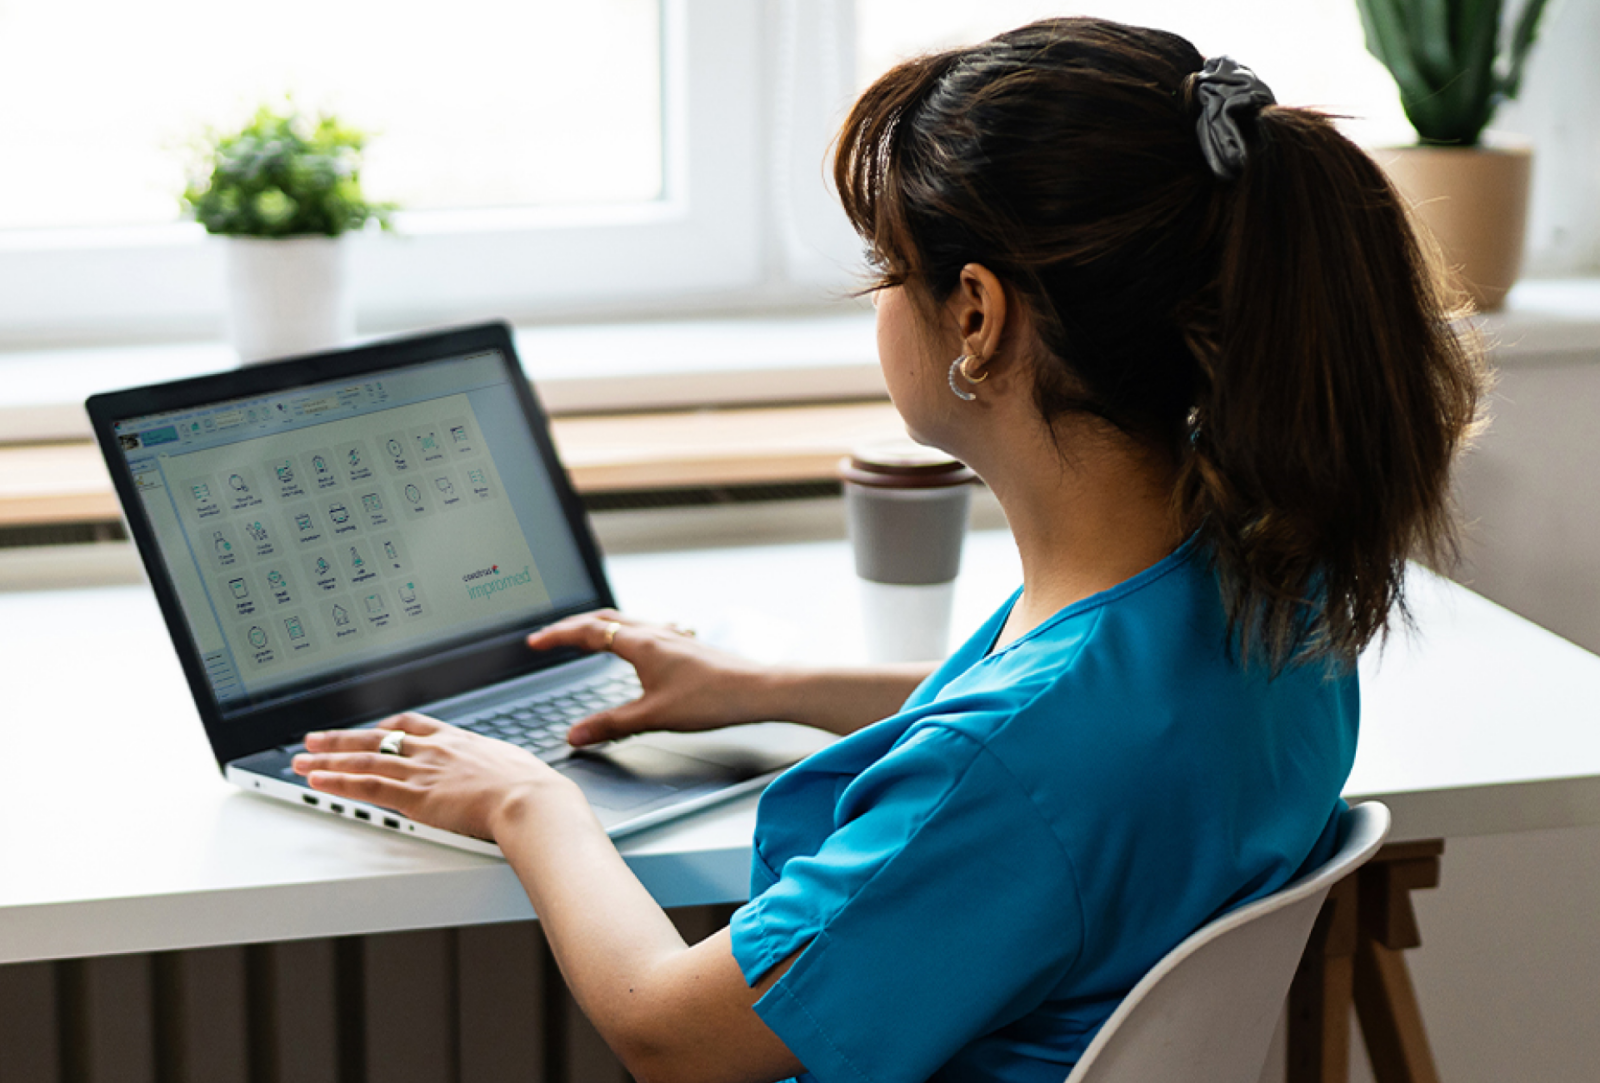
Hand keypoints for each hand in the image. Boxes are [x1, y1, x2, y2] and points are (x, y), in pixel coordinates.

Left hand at [292, 714, 579, 842]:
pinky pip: (368, 785)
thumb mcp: (516, 767)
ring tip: (301, 759)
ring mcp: (423, 772)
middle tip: (315, 738)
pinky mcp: (416, 796)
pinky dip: (339, 780)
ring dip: (328, 759)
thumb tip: (508, 778)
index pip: (414, 725)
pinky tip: (318, 779)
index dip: (387, 725)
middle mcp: (436, 751)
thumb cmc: (534, 789)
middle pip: (378, 738)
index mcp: (460, 741)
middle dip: (343, 739)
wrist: (532, 799)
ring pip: (364, 759)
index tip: (373, 728)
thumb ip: (499, 771)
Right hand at [526, 609, 776, 745]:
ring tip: (582, 637)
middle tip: (549, 637)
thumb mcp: (653, 716)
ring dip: (598, 626)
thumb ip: (611, 726)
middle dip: (571, 627)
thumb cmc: (713, 698)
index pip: (589, 631)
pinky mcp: (685, 646)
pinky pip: (644, 630)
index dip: (557, 636)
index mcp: (641, 643)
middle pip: (604, 619)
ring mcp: (671, 636)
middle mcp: (655, 633)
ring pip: (625, 621)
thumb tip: (575, 736)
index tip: (535, 642)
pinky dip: (624, 633)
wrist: (759, 690)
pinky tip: (633, 646)